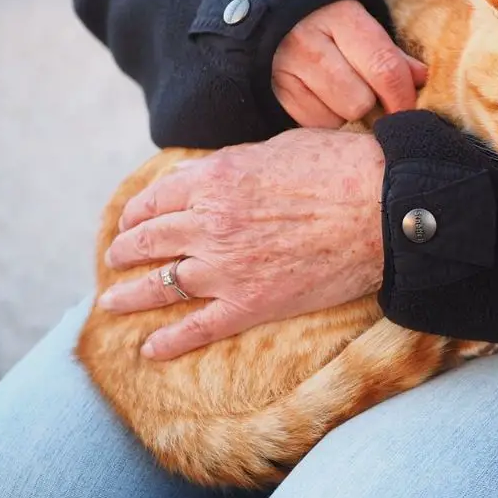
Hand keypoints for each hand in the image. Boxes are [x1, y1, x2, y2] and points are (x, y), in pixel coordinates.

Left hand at [97, 129, 385, 359]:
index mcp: (215, 179)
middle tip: (116, 258)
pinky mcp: (252, 304)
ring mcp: (227, 268)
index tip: (130, 220)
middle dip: (125, 250)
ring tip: (112, 301)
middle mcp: (210, 224)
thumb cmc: (343, 167)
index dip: (137, 211)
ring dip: (130, 295)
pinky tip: (150, 350)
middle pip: (149, 240)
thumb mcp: (280, 146)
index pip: (156, 199)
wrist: (384, 208)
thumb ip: (239, 162)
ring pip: (161, 285)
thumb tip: (219, 173)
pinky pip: (198, 328)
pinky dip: (170, 342)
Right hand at [273, 0, 426, 127]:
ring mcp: (284, 68)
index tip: (408, 109)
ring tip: (338, 93)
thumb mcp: (356, 21)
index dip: (403, 96)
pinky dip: (321, 119)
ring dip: (345, 114)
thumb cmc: (323, 18)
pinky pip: (310, 124)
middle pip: (360, 101)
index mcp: (340, 16)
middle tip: (367, 94)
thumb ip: (388, 52)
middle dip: (370, 104)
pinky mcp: (270, 91)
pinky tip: (317, 98)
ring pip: (335, 118)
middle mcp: (308, 41)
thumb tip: (421, 78)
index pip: (384, 67)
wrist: (264, 8)